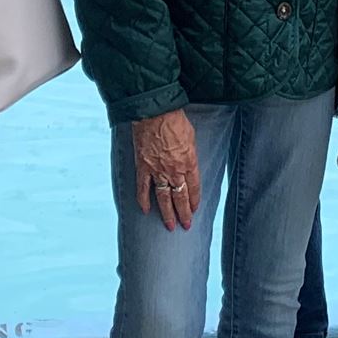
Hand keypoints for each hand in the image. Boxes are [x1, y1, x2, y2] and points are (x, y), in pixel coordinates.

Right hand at [132, 109, 200, 230]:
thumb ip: (190, 152)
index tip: (194, 209)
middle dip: (184, 213)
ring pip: (164, 197)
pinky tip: (146, 211)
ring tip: (170, 226)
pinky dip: (143, 200)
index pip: (193, 188)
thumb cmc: (175, 119)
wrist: (154, 112)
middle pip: (180, 197)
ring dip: (167, 213)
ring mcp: (158, 170)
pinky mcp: (143, 167)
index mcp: (189, 162)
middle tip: (186, 225)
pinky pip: (143, 188)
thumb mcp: (191, 136)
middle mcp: (175, 170)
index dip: (194, 200)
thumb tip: (189, 160)